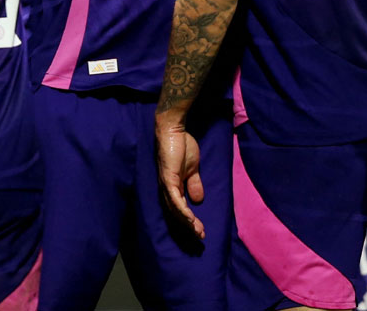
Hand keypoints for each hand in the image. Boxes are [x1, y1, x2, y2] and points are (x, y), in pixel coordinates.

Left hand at [155, 115, 204, 239]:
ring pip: (175, 209)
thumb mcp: (192, 168)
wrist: (174, 130)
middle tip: (201, 236)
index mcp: (173, 186)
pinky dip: (181, 210)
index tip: (201, 231)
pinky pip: (174, 198)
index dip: (189, 221)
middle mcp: (166, 188)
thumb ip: (194, 183)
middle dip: (189, 226)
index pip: (180, 208)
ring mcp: (166, 184)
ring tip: (198, 232)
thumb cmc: (182, 146)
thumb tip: (198, 199)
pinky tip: (190, 219)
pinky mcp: (168, 178)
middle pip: (176, 213)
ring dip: (186, 222)